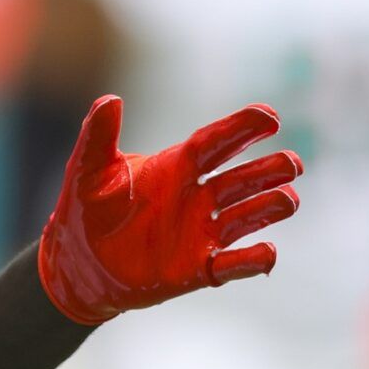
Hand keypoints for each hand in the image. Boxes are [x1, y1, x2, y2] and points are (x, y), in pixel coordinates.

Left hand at [37, 96, 302, 325]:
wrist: (76, 262)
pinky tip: (268, 252)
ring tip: (289, 199)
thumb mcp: (87, 168)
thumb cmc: (84, 208)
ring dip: (270, 208)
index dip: (242, 129)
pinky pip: (233, 265)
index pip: (216, 143)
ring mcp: (200, 234)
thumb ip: (98, 134)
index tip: (270, 118)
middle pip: (242, 180)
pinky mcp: (197, 270)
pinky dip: (253, 260)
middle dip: (269, 170)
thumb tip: (109, 99)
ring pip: (246, 218)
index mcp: (175, 166)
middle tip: (292, 163)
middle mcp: (195, 197)